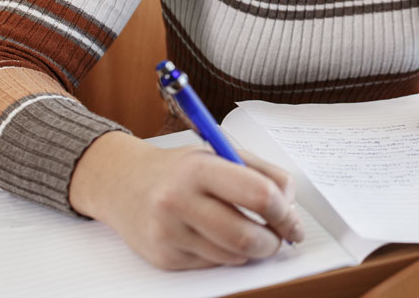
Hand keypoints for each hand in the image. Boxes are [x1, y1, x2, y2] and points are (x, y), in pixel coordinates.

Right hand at [71, 132, 305, 269]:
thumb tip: (291, 208)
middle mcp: (179, 201)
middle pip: (246, 236)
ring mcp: (168, 233)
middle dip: (274, 241)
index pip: (259, 194)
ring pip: (233, 256)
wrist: (124, 183)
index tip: (294, 221)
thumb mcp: (223, 154)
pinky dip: (227, 255)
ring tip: (251, 234)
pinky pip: (213, 265)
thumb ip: (264, 174)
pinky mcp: (164, 259)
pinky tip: (218, 237)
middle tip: (280, 237)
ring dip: (252, 250)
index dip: (285, 213)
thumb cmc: (183, 169)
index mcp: (200, 168)